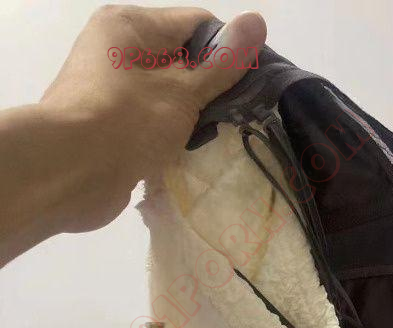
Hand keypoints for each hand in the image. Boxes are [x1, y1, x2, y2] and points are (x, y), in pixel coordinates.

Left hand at [0, 6, 266, 263]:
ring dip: (194, 119)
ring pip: (168, 98)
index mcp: (129, 26)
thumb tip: (257, 22)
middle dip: (212, 90)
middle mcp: (116, 52)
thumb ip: (223, 64)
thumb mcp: (183, 91)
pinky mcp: (111, 129)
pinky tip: (195, 156)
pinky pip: (152, 126)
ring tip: (223, 139)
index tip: (255, 83)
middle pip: (181, 62)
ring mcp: (111, 93)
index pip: (195, 24)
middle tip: (243, 116)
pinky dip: (173, 139)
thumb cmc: (126, 121)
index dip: (229, 51)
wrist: (69, 174)